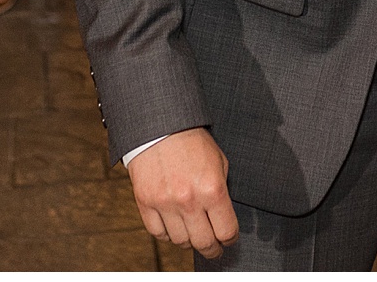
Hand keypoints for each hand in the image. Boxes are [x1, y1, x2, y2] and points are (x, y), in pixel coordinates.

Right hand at [127, 128, 239, 259]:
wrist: (159, 126)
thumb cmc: (192, 141)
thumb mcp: (219, 161)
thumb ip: (221, 190)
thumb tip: (224, 216)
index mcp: (212, 189)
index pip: (226, 230)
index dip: (231, 239)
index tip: (229, 239)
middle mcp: (189, 200)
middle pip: (204, 242)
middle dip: (213, 249)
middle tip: (215, 249)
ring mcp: (165, 203)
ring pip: (180, 241)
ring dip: (190, 242)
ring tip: (194, 236)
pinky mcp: (145, 203)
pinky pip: (158, 233)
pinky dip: (168, 235)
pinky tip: (175, 228)